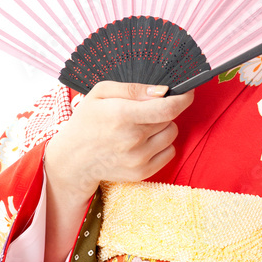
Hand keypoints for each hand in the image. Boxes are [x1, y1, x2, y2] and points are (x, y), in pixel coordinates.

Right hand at [44, 80, 194, 202]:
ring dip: (162, 127)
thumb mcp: (101, 93)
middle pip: (169, 118)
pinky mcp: (142, 172)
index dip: (183, 98)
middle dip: (162, 110)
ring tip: (140, 127)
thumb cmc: (87, 120)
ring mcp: (139, 159)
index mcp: (122, 115)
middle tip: (142, 110)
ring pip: (171, 134)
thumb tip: (163, 91)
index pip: (167, 108)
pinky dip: (162, 144)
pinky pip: (170, 152)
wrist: (74, 159)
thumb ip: (133, 88)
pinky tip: (142, 142)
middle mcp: (133, 139)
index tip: (187, 91)